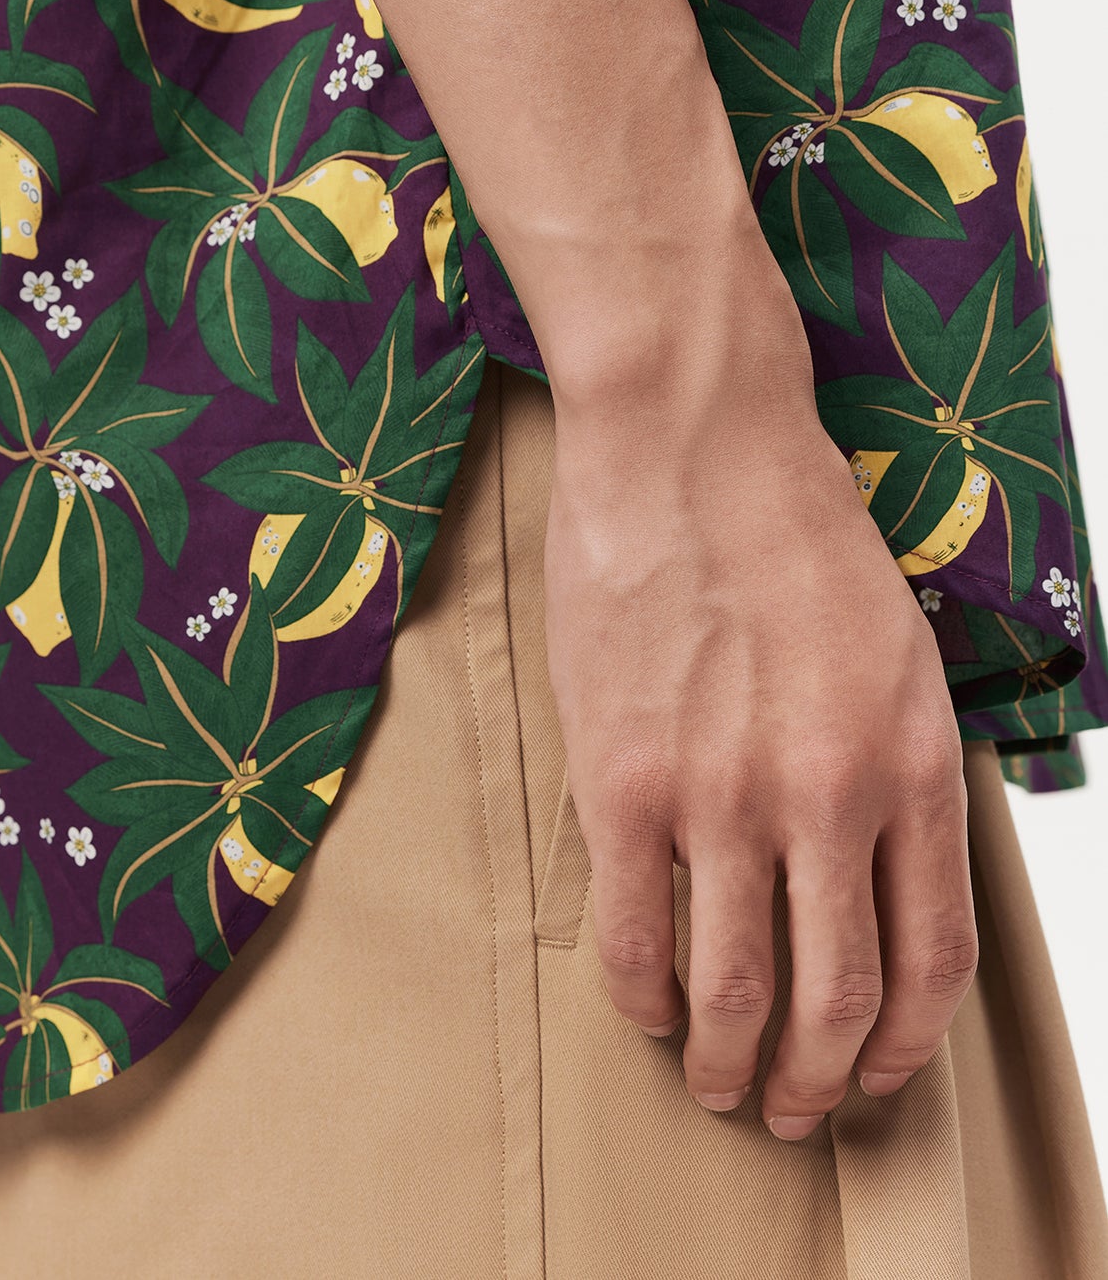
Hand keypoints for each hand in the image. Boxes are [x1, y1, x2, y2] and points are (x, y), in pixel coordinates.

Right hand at [541, 288, 978, 1141]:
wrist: (692, 445)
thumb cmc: (792, 531)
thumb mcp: (897, 652)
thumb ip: (897, 771)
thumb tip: (870, 880)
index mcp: (914, 763)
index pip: (932, 959)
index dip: (903, 1045)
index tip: (872, 1073)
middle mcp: (829, 795)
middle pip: (836, 1001)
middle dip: (816, 1083)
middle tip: (791, 1107)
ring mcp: (721, 794)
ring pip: (736, 990)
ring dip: (729, 1063)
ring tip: (717, 1080)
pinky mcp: (621, 780)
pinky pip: (634, 933)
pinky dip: (644, 997)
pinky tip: (647, 1009)